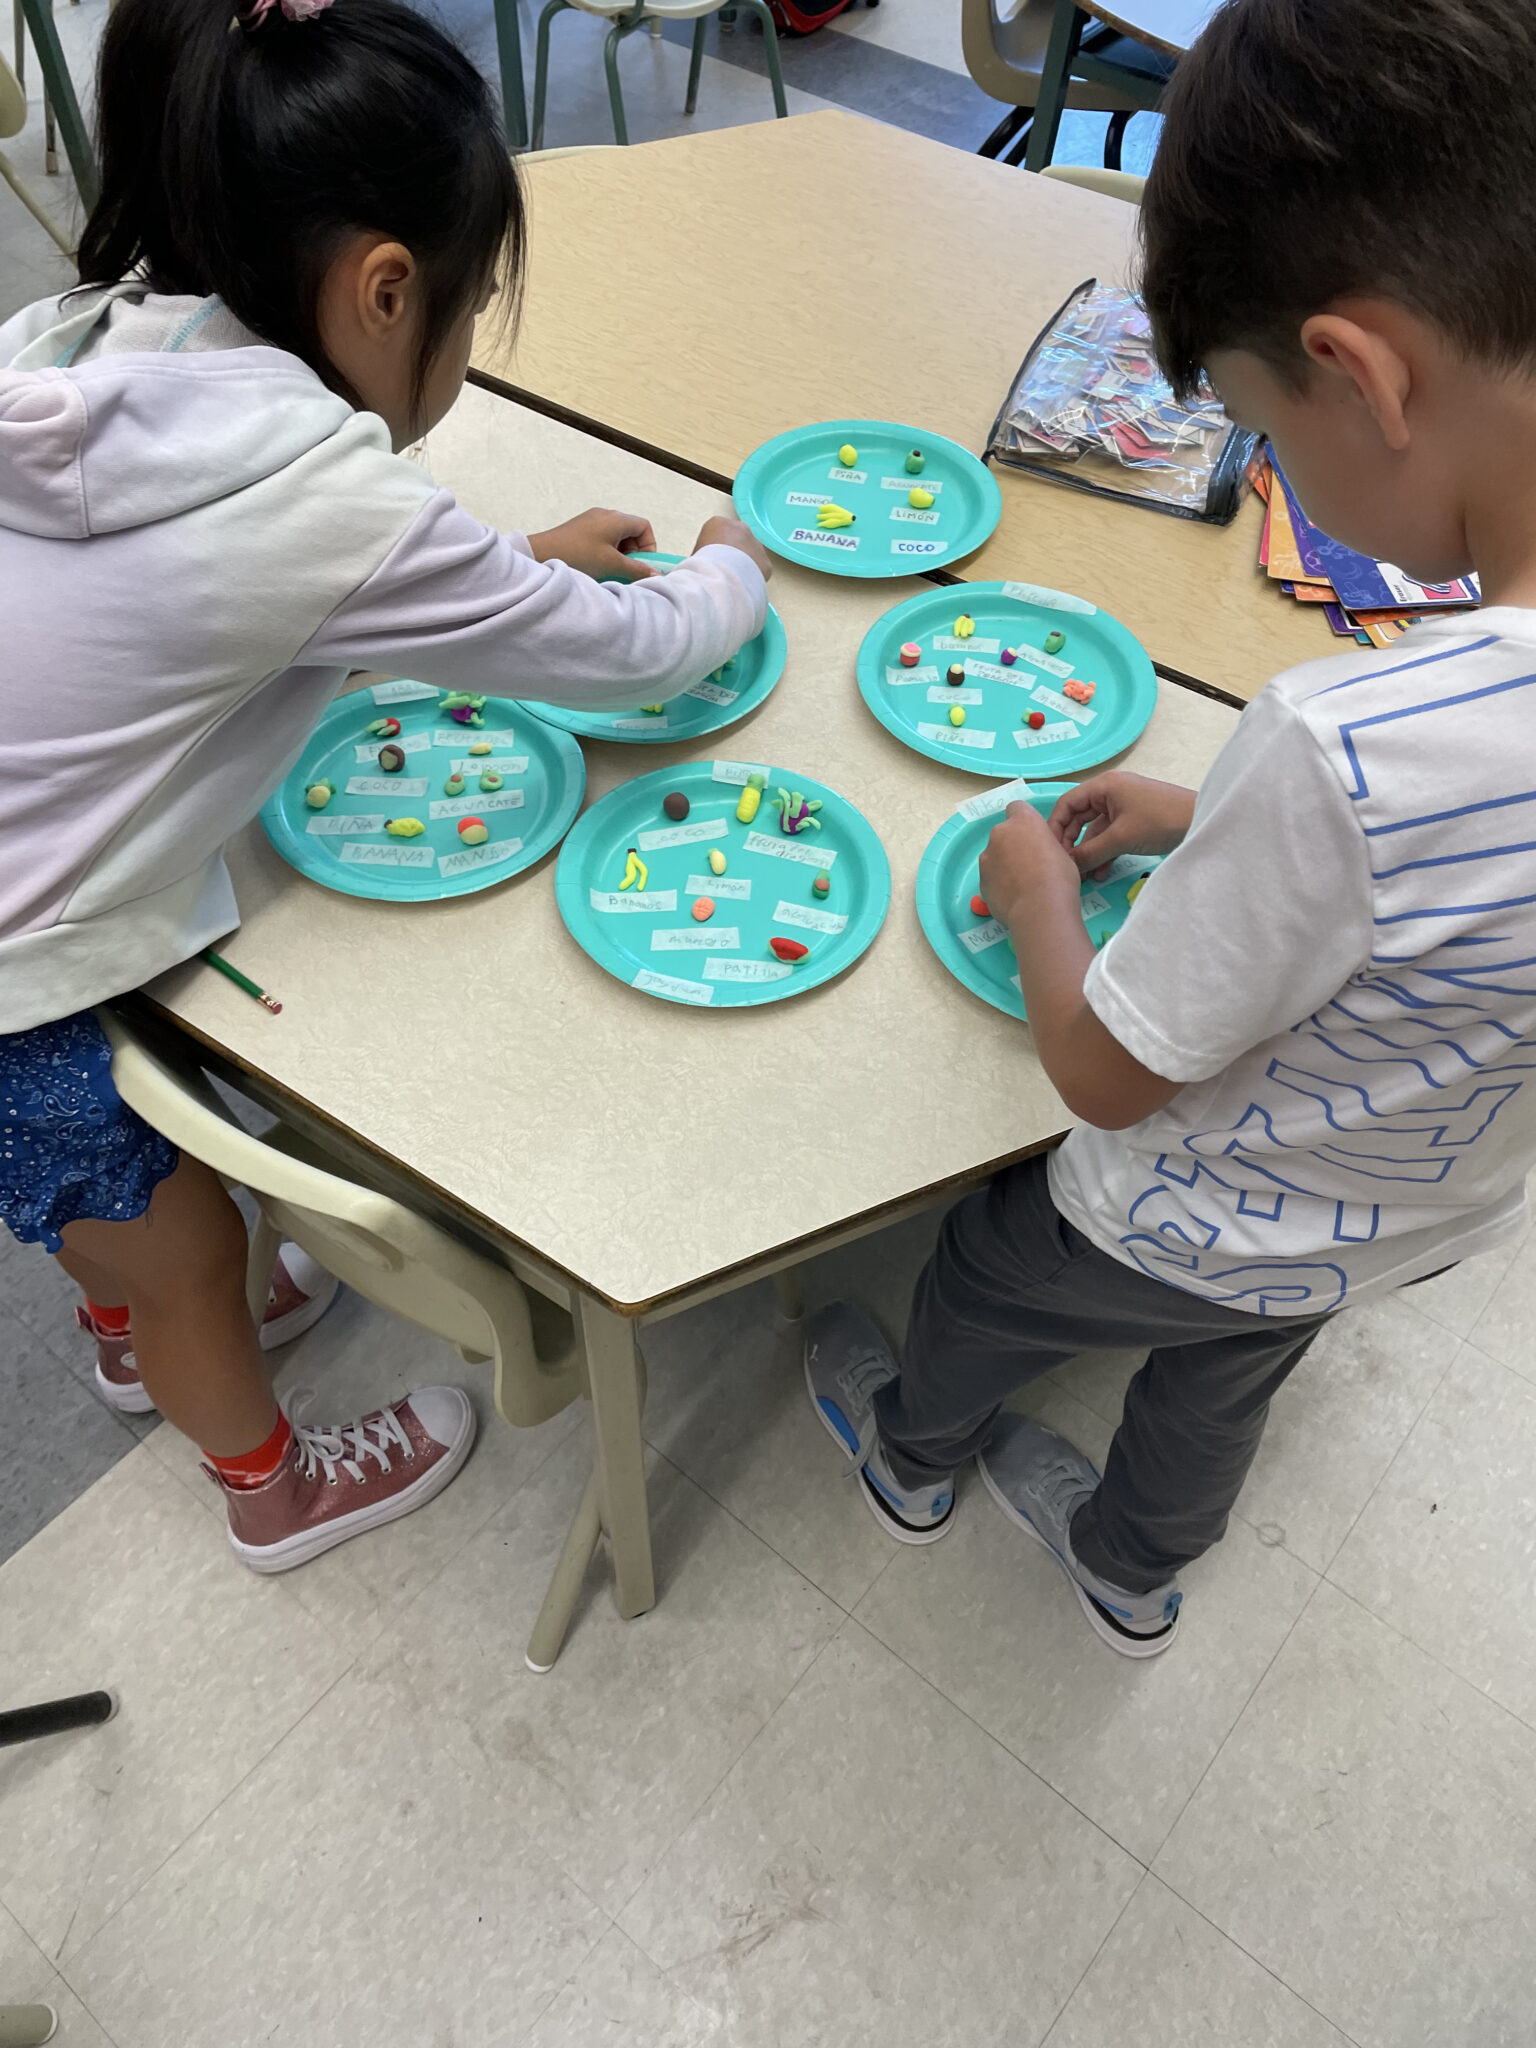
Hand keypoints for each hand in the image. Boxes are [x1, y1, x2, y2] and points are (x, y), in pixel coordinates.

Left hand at [528, 507, 657, 578]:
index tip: (642, 564)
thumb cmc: (578, 556)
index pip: (644, 527)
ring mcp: (591, 520)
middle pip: (631, 531)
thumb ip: (637, 569)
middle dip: (633, 552)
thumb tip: (655, 574)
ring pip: (616, 536)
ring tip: (610, 570)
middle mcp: (605, 515)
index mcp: (616, 519)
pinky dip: (606, 552)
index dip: (648, 546)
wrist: (541, 554)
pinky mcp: (580, 529)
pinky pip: (602, 538)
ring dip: (619, 554)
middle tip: (626, 570)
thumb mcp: (612, 565)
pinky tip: (596, 566)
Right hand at [692, 515, 772, 579]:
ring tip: (732, 580)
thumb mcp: (694, 555)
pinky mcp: (765, 562)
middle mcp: (740, 528)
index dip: (712, 551)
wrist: (720, 576)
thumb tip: (699, 568)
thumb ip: (701, 556)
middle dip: (731, 555)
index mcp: (718, 523)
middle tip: (722, 571)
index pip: (716, 535)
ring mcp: (755, 544)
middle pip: (735, 542)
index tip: (709, 563)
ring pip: (750, 555)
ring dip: (743, 565)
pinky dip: (752, 578)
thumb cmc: (702, 565)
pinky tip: (742, 586)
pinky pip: (758, 571)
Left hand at [978, 800, 1082, 928]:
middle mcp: (1000, 833)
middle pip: (1004, 833)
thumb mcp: (1061, 852)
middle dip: (1013, 845)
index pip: (1017, 808)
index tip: (1032, 836)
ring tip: (1021, 885)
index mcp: (1024, 821)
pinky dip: (999, 883)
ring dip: (1004, 864)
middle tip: (1029, 864)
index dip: (1024, 821)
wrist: (1040, 909)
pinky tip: (1013, 896)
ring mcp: (986, 856)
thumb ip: (1043, 844)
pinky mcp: (980, 880)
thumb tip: (1038, 853)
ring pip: (994, 855)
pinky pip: (990, 876)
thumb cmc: (1059, 878)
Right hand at [1047, 772, 1195, 879]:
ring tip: (1085, 876)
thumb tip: (1068, 866)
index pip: (1067, 804)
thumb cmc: (1159, 822)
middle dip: (1072, 843)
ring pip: (1095, 830)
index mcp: (1104, 786)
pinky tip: (1101, 873)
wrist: (1201, 822)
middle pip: (1079, 818)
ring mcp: (1123, 807)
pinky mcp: (1134, 821)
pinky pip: (1111, 836)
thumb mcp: (1121, 838)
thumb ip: (1090, 852)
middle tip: (1066, 866)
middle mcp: (1110, 792)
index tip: (1050, 852)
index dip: (1055, 827)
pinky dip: (1105, 853)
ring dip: (1089, 852)